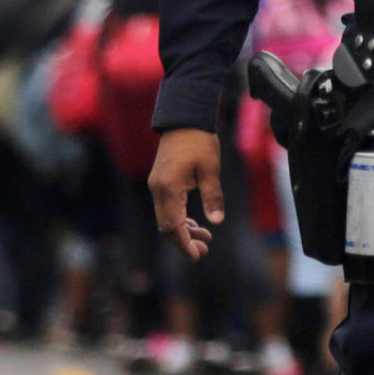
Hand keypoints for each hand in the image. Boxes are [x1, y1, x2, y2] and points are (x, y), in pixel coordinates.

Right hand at [148, 127, 223, 261]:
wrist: (183, 119)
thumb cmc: (199, 142)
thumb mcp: (211, 169)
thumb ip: (213, 196)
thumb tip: (216, 221)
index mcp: (169, 188)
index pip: (172, 226)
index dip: (184, 243)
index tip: (197, 255)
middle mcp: (158, 190)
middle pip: (166, 226)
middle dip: (184, 241)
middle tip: (204, 249)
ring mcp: (157, 186)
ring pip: (166, 218)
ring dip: (183, 230)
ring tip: (204, 237)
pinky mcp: (160, 182)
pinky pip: (166, 208)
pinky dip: (179, 218)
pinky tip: (194, 223)